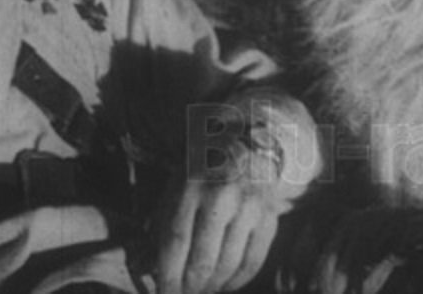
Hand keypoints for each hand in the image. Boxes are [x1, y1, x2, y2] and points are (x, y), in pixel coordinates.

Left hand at [156, 175, 280, 293]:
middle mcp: (221, 196)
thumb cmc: (201, 169)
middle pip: (202, 259)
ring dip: (211, 286)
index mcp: (190, 185)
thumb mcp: (175, 184)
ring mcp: (248, 208)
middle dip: (189, 286)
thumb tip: (153, 266)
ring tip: (201, 290)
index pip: (175, 241)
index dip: (168, 275)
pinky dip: (237, 282)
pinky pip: (253, 262)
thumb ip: (163, 221)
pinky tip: (224, 286)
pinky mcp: (269, 218)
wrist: (244, 143)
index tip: (163, 293)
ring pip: (228, 265)